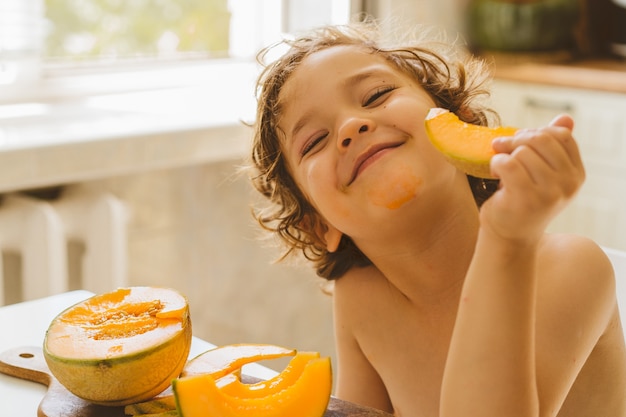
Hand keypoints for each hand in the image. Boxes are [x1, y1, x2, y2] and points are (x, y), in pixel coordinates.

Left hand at [479, 114, 584, 242]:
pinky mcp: (528, 199)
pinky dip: (496, 163)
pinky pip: (509, 163)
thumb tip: (566, 118)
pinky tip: (494, 173)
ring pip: (523, 151)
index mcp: (577, 174)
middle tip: (502, 149)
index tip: (518, 142)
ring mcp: (551, 192)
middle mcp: (569, 183)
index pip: (561, 135)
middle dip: (516, 140)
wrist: (509, 235)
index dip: (536, 132)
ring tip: (500, 170)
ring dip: (504, 155)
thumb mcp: (542, 173)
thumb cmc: (523, 199)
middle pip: (541, 139)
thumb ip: (553, 146)